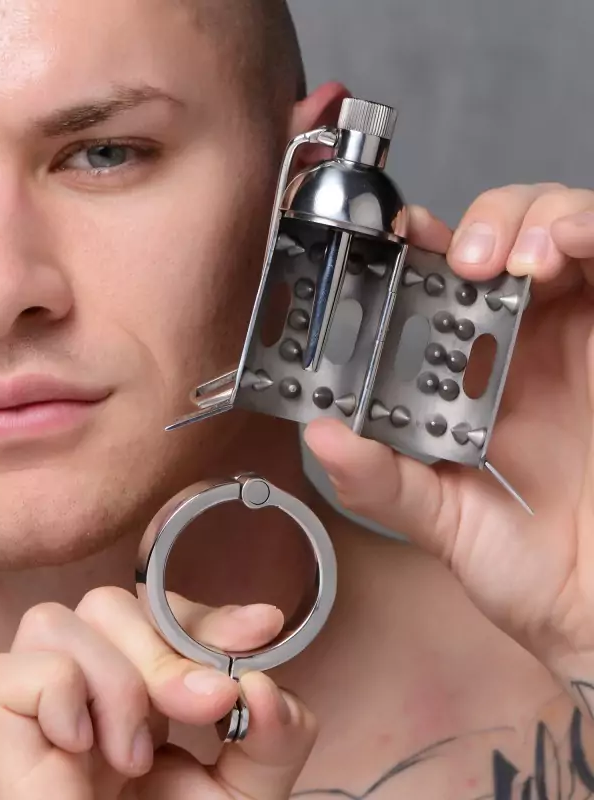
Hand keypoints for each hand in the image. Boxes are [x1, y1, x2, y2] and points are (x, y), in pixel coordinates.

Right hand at [0, 589, 317, 798]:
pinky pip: (2, 674)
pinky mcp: (0, 746)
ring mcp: (41, 715)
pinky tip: (81, 747)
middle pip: (104, 602)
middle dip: (162, 650)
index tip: (260, 629)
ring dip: (111, 678)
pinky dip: (54, 695)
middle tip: (200, 709)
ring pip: (50, 620)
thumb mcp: (245, 789)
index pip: (157, 611)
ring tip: (133, 754)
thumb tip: (263, 685)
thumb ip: (274, 736)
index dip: (203, 613)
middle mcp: (85, 691)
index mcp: (139, 693)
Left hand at [303, 184, 593, 672]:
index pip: (442, 288)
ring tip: (511, 257)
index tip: (395, 240)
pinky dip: (590, 231)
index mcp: (471, 378)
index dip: (420, 251)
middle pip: (503, 242)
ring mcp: (583, 338)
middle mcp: (527, 347)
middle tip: (459, 258)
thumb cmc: (531, 568)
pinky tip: (564, 248)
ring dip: (532, 220)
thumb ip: (380, 483)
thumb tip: (319, 436)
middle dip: (482, 223)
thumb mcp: (440, 521)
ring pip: (561, 231)